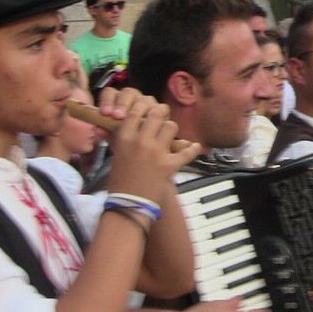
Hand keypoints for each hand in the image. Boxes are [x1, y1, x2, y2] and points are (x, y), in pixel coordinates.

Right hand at [100, 87, 200, 204]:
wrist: (129, 204)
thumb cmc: (120, 181)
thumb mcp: (117, 154)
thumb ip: (125, 138)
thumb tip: (133, 122)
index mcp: (125, 139)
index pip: (136, 112)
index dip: (144, 107)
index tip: (148, 109)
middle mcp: (140, 142)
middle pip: (156, 114)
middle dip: (160, 113)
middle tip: (162, 118)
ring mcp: (156, 153)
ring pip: (171, 126)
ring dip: (171, 129)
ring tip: (170, 136)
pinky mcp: (169, 165)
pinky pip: (187, 151)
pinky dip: (192, 149)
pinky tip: (195, 147)